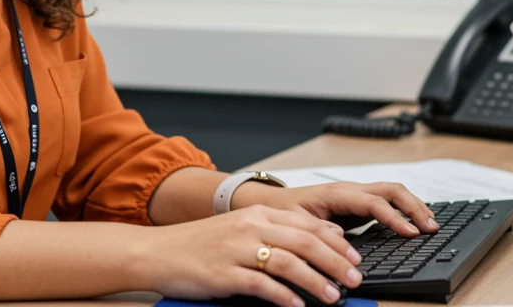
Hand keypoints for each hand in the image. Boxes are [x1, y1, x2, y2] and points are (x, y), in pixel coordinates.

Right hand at [135, 205, 362, 306]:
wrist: (157, 252)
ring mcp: (236, 250)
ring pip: (288, 263)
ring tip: (332, 297)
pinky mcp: (224, 274)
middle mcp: (250, 227)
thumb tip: (321, 238)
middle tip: (353, 280)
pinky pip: (262, 285)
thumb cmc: (198, 243)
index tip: (355, 258)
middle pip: (305, 242)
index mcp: (257, 214)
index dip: (336, 242)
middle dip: (335, 262)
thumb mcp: (239, 228)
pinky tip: (298, 306)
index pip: (308, 224)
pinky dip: (284, 297)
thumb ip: (277, 230)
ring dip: (315, 281)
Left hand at [235, 181, 438, 236]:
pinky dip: (404, 208)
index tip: (411, 234)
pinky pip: (386, 200)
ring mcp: (355, 194)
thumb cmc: (282, 211)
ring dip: (413, 205)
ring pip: (392, 192)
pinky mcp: (357, 203)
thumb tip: (345, 244)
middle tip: (431, 227)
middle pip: (391, 190)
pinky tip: (413, 222)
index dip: (395, 218)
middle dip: (414, 206)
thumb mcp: (295, 224)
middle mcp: (349, 190)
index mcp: (336, 194)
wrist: (272, 203)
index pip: (374, 202)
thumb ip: (319, 232)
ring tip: (430, 224)